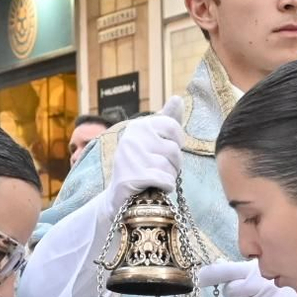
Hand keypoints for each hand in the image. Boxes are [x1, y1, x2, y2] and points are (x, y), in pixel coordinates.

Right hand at [101, 96, 186, 216]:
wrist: (119, 198)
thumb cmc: (141, 166)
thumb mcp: (152, 141)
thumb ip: (166, 120)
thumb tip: (177, 98)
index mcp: (138, 126)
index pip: (173, 127)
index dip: (176, 143)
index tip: (164, 152)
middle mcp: (132, 137)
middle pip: (174, 149)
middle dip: (173, 164)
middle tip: (158, 169)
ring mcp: (130, 157)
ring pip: (170, 167)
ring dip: (168, 177)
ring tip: (154, 179)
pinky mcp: (132, 177)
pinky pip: (165, 180)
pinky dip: (165, 187)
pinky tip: (154, 188)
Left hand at [196, 261, 296, 296]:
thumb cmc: (274, 287)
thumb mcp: (258, 273)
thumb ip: (236, 270)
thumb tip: (213, 265)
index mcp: (254, 269)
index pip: (226, 270)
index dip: (210, 275)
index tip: (198, 279)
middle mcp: (259, 283)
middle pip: (230, 292)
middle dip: (235, 294)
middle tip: (248, 293)